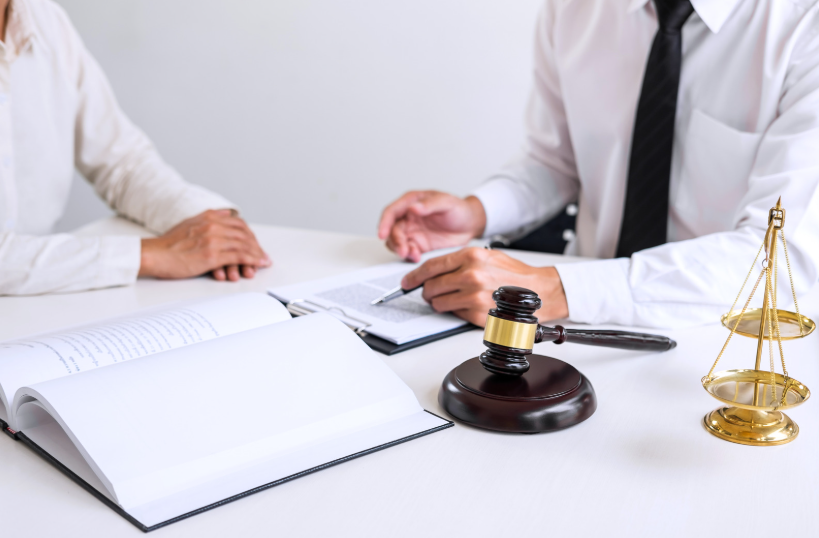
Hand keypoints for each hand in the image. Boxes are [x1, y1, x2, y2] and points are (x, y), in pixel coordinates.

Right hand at [138, 209, 271, 280]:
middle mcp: (213, 225)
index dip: (249, 233)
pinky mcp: (212, 255)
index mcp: (208, 217)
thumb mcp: (189, 223)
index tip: (254, 242)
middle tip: (263, 253)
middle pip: (244, 233)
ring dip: (258, 254)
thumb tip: (226, 213)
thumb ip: (208, 217)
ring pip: (244, 245)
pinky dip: (253, 260)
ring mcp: (213, 240)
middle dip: (256, 244)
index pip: (238, 222)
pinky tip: (259, 264)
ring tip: (265, 261)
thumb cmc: (168, 244)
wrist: (154, 254)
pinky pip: (240, 256)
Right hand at [377, 191, 486, 262]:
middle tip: (404, 251)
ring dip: (400, 250)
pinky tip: (417, 258)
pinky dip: (409, 256)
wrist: (471, 224)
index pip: (391, 212)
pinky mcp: (418, 245)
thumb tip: (413, 207)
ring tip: (413, 255)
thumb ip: (429, 204)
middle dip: (395, 242)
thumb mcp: (447, 202)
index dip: (384, 223)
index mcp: (411, 202)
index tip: (382, 234)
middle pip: (391, 230)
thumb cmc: (459, 209)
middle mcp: (408, 217)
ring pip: (396, 243)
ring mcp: (412, 232)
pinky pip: (407, 251)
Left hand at [401, 247, 567, 325]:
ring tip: (451, 300)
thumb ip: (461, 261)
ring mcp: (474, 297)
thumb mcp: (488, 256)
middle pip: (432, 286)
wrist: (540, 292)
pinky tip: (466, 306)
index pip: (431, 266)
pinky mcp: (479, 315)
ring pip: (439, 303)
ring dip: (440, 303)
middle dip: (427, 291)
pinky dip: (455, 312)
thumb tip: (436, 271)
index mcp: (471, 256)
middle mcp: (471, 275)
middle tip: (429, 293)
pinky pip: (454, 314)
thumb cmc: (515, 275)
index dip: (415, 276)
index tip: (407, 281)